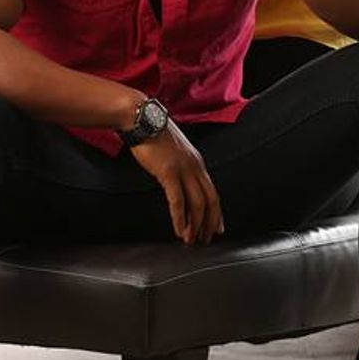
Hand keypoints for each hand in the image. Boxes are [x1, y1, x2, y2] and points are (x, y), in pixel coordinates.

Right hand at [128, 121, 224, 244]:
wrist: (141, 119)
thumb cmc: (152, 134)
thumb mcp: (174, 151)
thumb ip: (180, 165)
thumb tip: (179, 180)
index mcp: (197, 162)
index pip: (212, 192)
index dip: (217, 213)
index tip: (217, 228)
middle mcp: (195, 167)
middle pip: (210, 200)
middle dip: (210, 223)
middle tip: (205, 240)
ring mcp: (183, 169)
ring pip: (197, 204)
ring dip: (195, 225)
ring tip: (191, 240)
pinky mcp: (168, 172)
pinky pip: (178, 201)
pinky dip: (180, 218)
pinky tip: (179, 230)